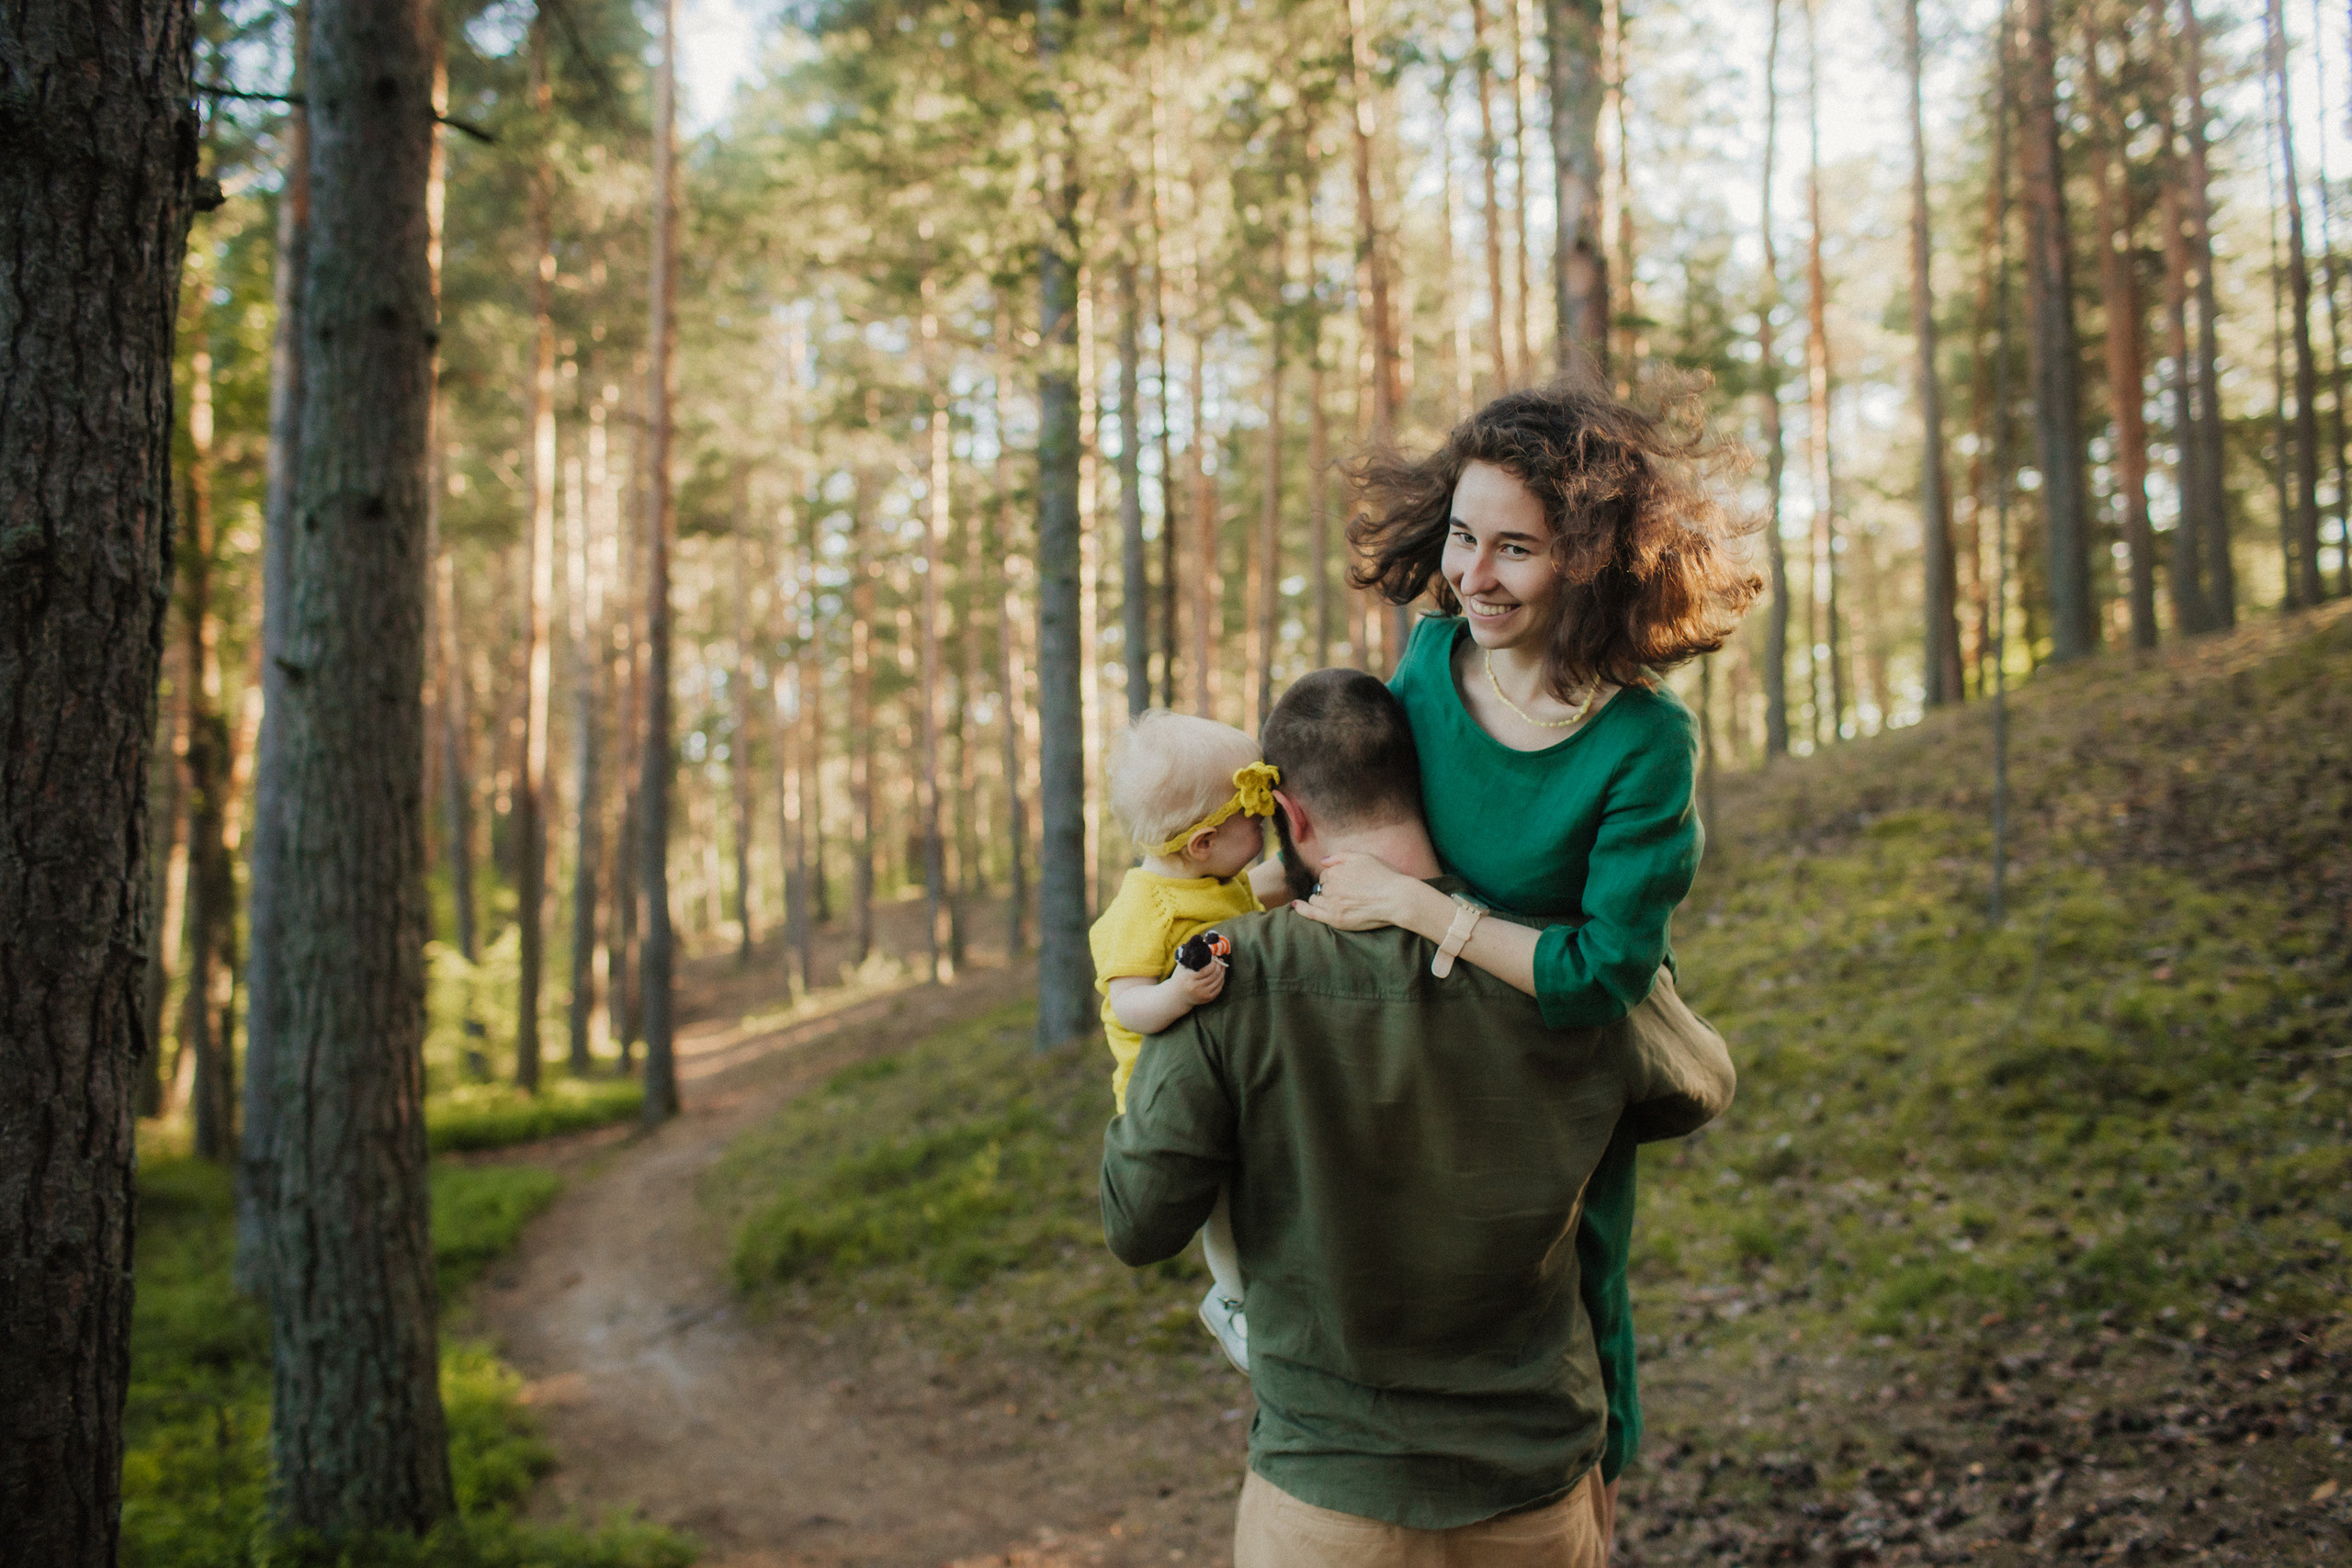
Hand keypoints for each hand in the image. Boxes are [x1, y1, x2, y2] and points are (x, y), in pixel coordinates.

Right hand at [1171, 958, 1225, 1004]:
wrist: (1177, 996)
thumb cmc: (1180, 977)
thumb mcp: (1182, 966)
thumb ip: (1190, 955)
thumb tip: (1203, 942)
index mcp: (1188, 978)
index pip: (1206, 970)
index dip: (1213, 963)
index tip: (1214, 957)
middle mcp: (1195, 987)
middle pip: (1214, 975)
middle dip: (1219, 966)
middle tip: (1220, 960)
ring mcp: (1202, 994)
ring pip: (1218, 981)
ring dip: (1222, 972)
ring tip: (1222, 966)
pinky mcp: (1207, 998)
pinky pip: (1219, 988)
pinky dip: (1221, 980)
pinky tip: (1220, 975)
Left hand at [1290, 850, 1417, 931]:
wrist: (1396, 898)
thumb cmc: (1383, 876)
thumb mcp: (1363, 857)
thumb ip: (1340, 857)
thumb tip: (1323, 861)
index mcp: (1335, 871)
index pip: (1326, 874)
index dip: (1335, 877)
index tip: (1345, 882)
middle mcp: (1331, 887)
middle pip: (1321, 887)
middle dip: (1328, 888)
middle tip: (1345, 893)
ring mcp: (1332, 904)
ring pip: (1316, 899)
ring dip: (1320, 898)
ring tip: (1332, 901)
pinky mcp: (1336, 919)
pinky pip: (1312, 914)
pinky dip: (1301, 909)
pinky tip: (1296, 905)